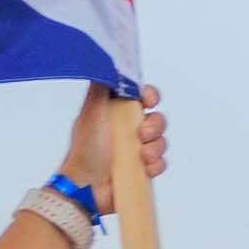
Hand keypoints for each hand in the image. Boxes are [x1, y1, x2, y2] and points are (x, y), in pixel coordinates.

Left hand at [62, 84, 169, 199]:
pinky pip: (161, 162)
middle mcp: (128, 129)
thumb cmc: (86, 148)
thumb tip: (108, 61)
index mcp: (117, 112)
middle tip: (141, 134)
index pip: (143, 96)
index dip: (150, 96)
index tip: (149, 100)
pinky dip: (155, 165)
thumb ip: (104, 86)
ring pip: (162, 141)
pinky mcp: (142, 170)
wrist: (86, 186)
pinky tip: (143, 168)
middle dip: (155, 125)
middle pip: (157, 118)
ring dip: (155, 147)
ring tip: (141, 156)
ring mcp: (136, 150)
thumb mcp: (93, 110)